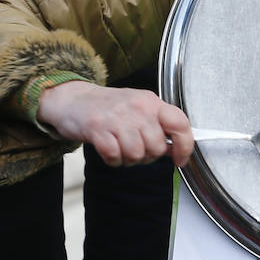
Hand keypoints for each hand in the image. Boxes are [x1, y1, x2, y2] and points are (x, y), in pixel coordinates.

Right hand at [37, 80, 193, 167]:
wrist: (74, 99)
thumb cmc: (108, 107)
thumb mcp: (138, 108)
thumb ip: (157, 125)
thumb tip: (174, 148)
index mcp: (151, 102)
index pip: (180, 123)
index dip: (185, 146)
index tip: (180, 159)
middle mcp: (137, 107)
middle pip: (156, 147)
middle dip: (147, 155)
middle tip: (134, 147)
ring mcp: (117, 118)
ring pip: (137, 155)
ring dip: (128, 158)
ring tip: (119, 147)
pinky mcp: (98, 129)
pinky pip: (115, 157)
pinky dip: (112, 160)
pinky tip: (107, 149)